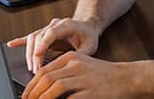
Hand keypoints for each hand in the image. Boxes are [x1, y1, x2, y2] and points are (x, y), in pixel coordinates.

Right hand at [6, 17, 100, 73]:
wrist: (86, 27)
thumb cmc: (88, 36)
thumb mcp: (90, 46)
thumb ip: (80, 54)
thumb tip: (68, 65)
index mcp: (67, 25)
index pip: (51, 33)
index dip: (43, 44)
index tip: (37, 56)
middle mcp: (55, 24)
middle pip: (39, 36)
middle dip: (35, 54)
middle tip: (36, 70)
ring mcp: (48, 28)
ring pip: (33, 37)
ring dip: (30, 53)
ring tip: (32, 67)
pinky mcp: (44, 33)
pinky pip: (30, 37)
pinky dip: (20, 41)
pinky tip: (11, 44)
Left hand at [22, 52, 136, 98]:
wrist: (128, 78)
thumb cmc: (103, 74)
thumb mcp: (82, 67)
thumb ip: (63, 73)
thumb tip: (42, 87)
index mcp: (71, 58)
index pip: (44, 71)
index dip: (31, 85)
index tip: (25, 95)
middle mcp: (76, 66)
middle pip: (46, 79)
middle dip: (33, 93)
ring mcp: (84, 79)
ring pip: (55, 88)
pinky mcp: (92, 92)